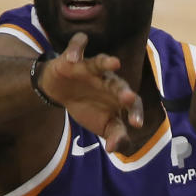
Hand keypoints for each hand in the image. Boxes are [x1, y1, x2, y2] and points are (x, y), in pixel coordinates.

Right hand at [41, 33, 144, 153]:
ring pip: (101, 61)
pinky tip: (72, 59)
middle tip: (128, 98)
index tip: (135, 125)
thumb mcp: (102, 126)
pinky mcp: (74, 58)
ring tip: (114, 63)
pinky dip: (75, 49)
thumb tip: (113, 149)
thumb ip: (114, 136)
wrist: (60, 91)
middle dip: (123, 91)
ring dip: (106, 62)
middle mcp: (109, 80)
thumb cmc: (88, 108)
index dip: (135, 113)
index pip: (133, 104)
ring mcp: (92, 68)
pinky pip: (77, 47)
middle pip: (119, 84)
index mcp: (119, 97)